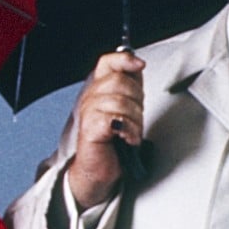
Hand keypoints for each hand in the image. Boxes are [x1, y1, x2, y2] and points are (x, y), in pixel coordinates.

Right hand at [65, 50, 145, 212]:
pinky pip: (117, 120)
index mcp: (98, 89)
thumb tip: (137, 65)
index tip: (140, 65)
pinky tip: (126, 138)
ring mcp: (88, 113)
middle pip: (120, 82)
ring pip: (122, 102)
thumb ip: (130, 86)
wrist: (99, 168)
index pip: (107, 62)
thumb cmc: (113, 141)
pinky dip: (129, 131)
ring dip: (135, 120)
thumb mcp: (125, 107)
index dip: (124, 59)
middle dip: (137, 101)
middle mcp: (90, 98)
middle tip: (134, 118)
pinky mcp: (90, 129)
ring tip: (131, 132)